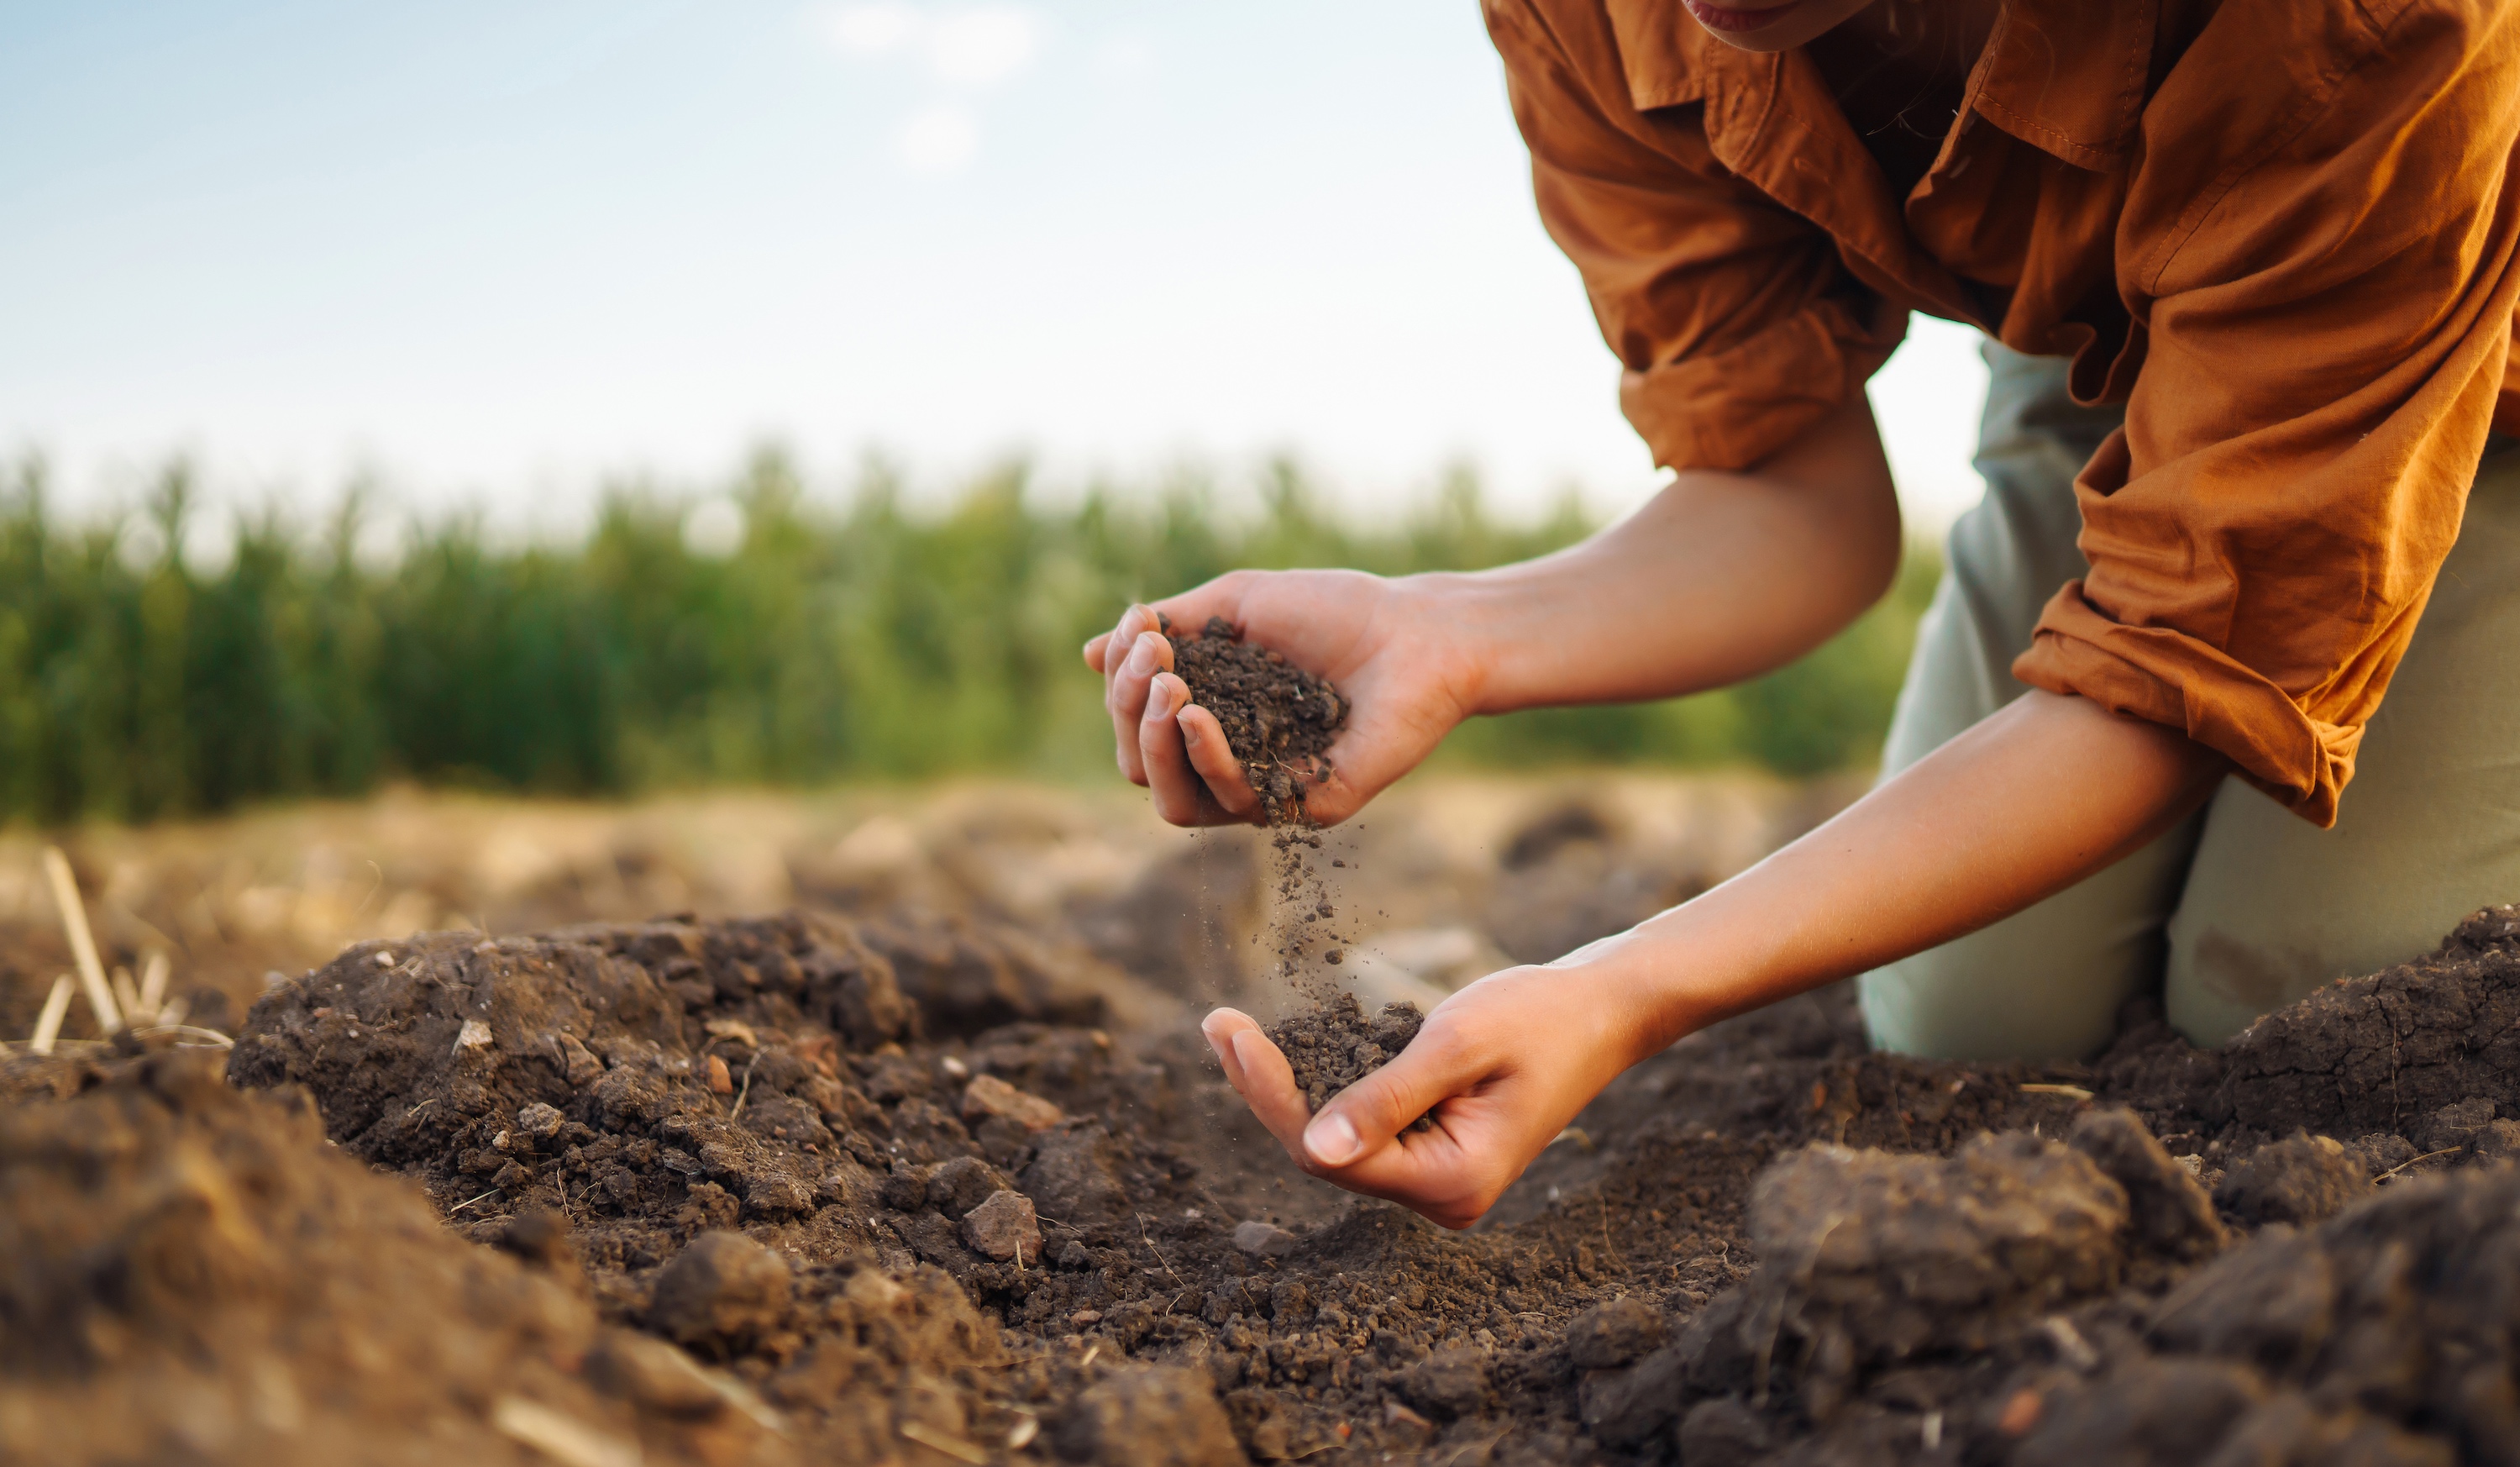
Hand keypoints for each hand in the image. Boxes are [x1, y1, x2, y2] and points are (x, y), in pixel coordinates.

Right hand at [1082, 570, 1487, 826]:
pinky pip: (1231, 803)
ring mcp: (1266, 789)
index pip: (1136, 724)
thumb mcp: (1236, 604)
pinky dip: (1204, 759)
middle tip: (1154, 661)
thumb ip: (1167, 628)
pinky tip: (1196, 715)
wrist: (1419, 632)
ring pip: (1173, 802)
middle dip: (1128, 712)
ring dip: (1153, 744)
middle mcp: (1231, 761)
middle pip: (1141, 768)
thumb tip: (1089, 654)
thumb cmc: (1334, 611)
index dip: (1121, 682)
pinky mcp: (1304, 807)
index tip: (1142, 627)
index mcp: (1210, 716)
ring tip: (1168, 689)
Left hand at [1199, 964, 1643, 1228]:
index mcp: (1452, 1183)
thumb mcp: (1458, 1044)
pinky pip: (1361, 1125)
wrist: (1602, 1011)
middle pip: (1324, 1153)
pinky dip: (1322, 1084)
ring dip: (1286, 1086)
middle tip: (1216, 1023)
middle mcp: (1441, 1197)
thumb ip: (1387, 1097)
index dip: (1272, 1095)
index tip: (1229, 1031)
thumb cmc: (1540, 1017)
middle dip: (1268, 1089)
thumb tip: (1314, 1147)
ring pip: (1336, 1140)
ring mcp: (1437, 1179)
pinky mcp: (1432, 1150)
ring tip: (1231, 1030)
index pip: (1330, 1153)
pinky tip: (1281, 1048)